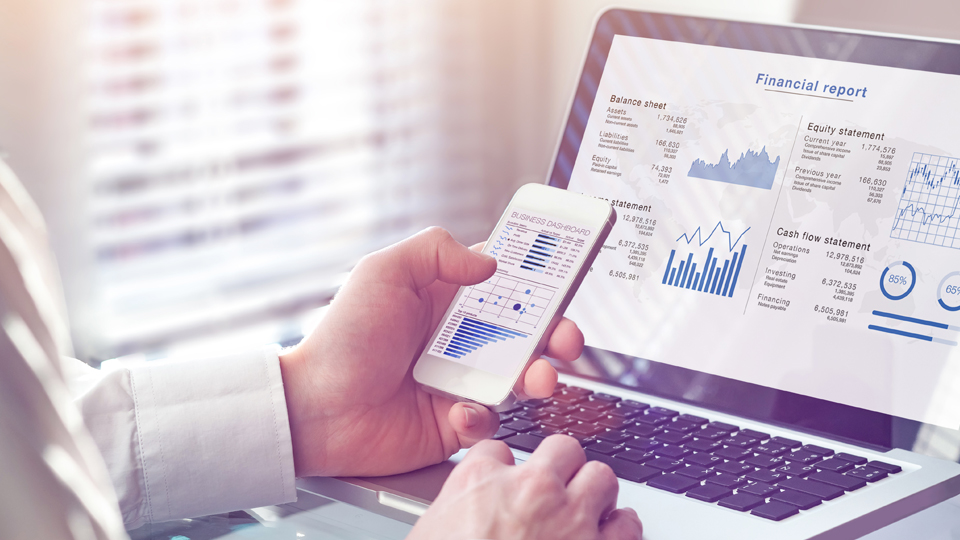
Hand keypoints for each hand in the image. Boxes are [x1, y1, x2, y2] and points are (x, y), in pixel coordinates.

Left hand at [279, 227, 584, 476]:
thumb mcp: (383, 273)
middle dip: (557, 333)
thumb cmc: (343, 339)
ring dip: (538, 376)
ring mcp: (461, 380)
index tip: (564, 276)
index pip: (505, 281)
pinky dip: (484, 417)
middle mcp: (460, 338)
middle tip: (566, 339)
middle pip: (527, 331)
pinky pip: (490, 420)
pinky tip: (461, 412)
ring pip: (520, 377)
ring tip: (538, 380)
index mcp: (446, 298)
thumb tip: (490, 262)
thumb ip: (435, 251)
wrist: (316, 411)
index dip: (538, 278)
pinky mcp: (455, 421)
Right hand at [408, 435, 642, 539]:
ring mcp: (569, 517)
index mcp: (480, 482)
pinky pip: (627, 524)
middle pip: (561, 449)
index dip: (502, 468)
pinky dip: (621, 528)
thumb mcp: (431, 534)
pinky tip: (610, 533)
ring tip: (586, 507)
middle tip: (554, 486)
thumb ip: (454, 514)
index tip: (504, 482)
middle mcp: (530, 490)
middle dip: (560, 466)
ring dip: (594, 492)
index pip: (497, 449)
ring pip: (600, 476)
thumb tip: (458, 518)